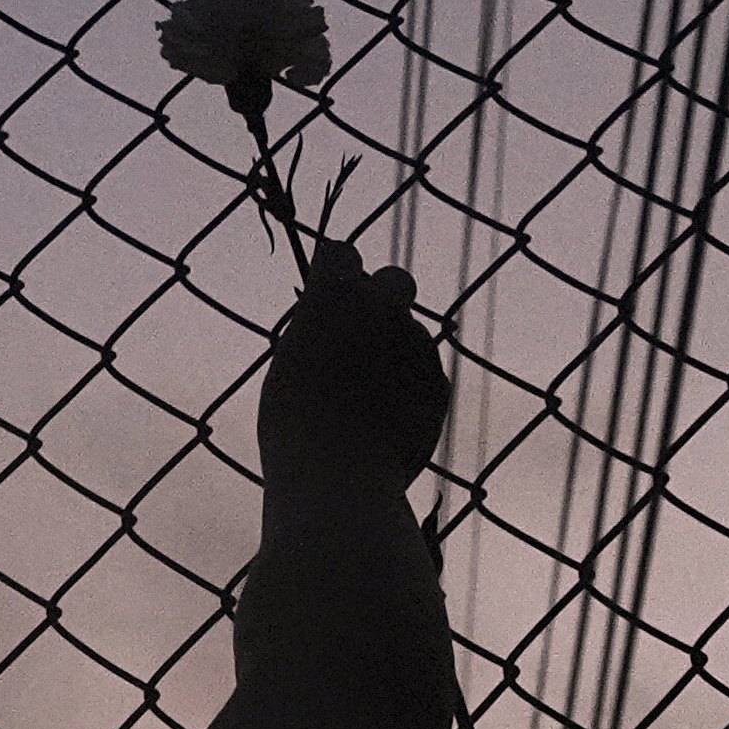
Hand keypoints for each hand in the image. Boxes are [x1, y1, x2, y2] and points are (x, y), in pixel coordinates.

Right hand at [259, 241, 445, 494]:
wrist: (339, 477)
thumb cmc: (295, 424)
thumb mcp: (290, 364)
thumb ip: (319, 331)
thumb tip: (333, 325)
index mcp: (334, 295)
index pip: (340, 252)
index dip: (334, 274)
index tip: (327, 295)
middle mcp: (382, 308)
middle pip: (395, 280)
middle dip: (383, 298)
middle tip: (361, 332)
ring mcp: (416, 345)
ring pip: (411, 335)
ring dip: (395, 352)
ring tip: (363, 399)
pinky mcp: (438, 383)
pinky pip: (425, 374)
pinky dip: (410, 389)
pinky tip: (385, 420)